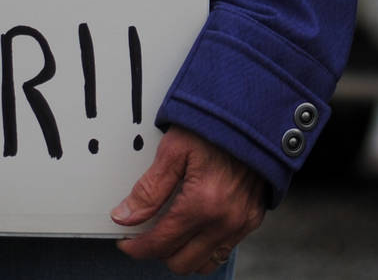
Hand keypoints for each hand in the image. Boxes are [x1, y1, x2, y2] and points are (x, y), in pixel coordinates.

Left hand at [113, 127, 267, 274]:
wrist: (253, 114)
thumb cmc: (215, 126)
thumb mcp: (174, 150)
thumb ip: (149, 189)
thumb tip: (125, 216)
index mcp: (202, 203)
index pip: (161, 244)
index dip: (137, 247)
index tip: (127, 242)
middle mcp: (224, 219)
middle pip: (181, 262)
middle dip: (158, 252)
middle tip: (147, 235)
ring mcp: (241, 222)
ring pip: (204, 263)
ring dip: (184, 254)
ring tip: (172, 235)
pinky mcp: (252, 218)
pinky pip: (225, 250)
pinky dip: (206, 247)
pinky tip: (196, 228)